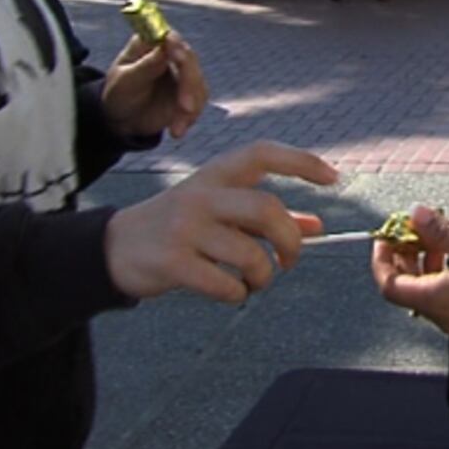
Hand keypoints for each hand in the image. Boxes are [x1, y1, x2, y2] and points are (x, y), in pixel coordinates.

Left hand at [101, 30, 208, 140]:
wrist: (122, 118)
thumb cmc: (118, 93)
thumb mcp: (126, 80)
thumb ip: (146, 65)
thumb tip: (164, 48)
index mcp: (152, 44)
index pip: (171, 39)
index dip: (178, 48)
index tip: (178, 58)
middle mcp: (171, 55)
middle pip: (191, 62)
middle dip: (190, 85)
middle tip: (185, 107)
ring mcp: (182, 74)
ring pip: (198, 84)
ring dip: (191, 106)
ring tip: (176, 128)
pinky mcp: (189, 92)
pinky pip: (198, 102)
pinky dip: (190, 117)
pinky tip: (178, 130)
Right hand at [104, 141, 336, 303]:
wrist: (115, 247)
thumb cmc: (179, 226)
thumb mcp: (218, 211)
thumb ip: (264, 218)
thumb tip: (316, 227)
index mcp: (214, 176)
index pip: (261, 154)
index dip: (301, 161)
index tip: (334, 177)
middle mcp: (201, 195)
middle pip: (265, 209)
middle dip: (290, 240)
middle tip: (290, 260)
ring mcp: (185, 228)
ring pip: (249, 254)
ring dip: (264, 275)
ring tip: (255, 281)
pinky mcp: (173, 262)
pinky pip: (225, 284)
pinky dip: (239, 294)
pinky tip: (232, 292)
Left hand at [370, 206, 448, 343]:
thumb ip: (441, 231)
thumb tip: (417, 215)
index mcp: (437, 300)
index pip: (389, 284)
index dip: (382, 259)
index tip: (388, 237)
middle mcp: (443, 319)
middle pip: (407, 290)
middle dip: (406, 259)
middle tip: (415, 233)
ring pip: (428, 296)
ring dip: (426, 268)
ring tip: (442, 242)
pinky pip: (448, 304)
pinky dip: (444, 281)